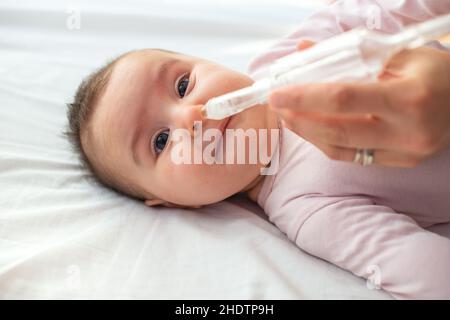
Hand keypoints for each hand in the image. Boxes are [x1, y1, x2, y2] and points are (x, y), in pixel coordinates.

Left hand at [269, 43, 449, 166]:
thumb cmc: (437, 73)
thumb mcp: (400, 54)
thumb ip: (350, 53)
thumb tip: (304, 50)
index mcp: (409, 97)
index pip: (343, 98)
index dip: (304, 96)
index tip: (277, 93)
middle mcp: (407, 131)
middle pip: (336, 130)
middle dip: (299, 118)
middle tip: (277, 106)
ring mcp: (405, 152)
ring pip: (341, 149)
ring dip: (308, 133)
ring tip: (288, 117)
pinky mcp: (402, 162)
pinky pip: (354, 158)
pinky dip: (327, 144)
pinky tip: (312, 130)